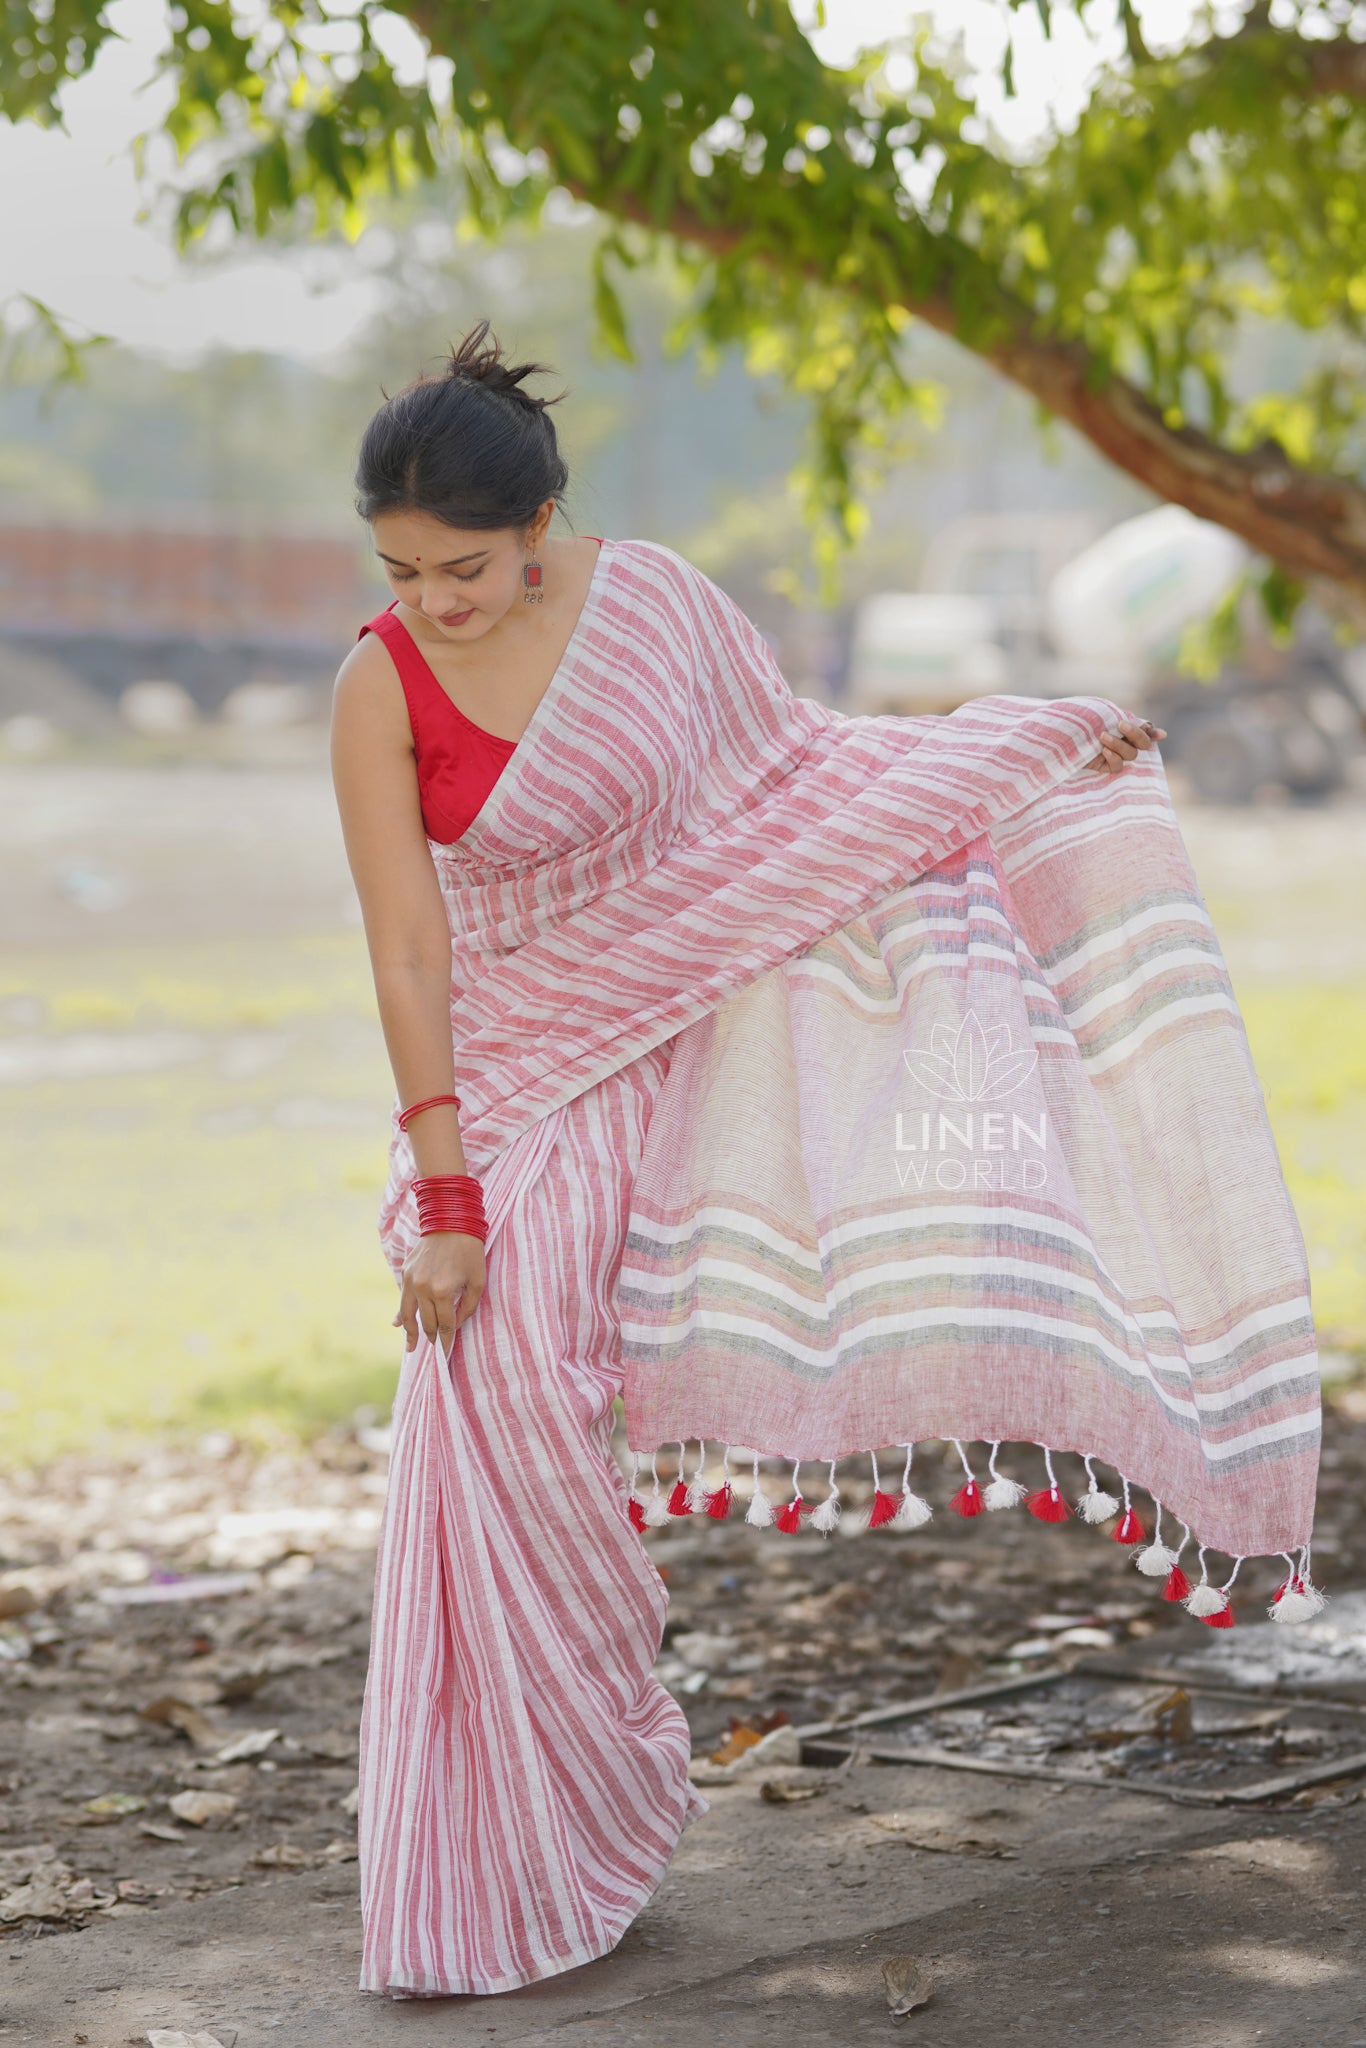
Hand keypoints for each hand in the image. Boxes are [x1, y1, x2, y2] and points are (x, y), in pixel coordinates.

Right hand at [393, 1231, 486, 1356]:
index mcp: (443, 1292)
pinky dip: (400, 1313)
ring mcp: (411, 1281)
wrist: (450, 1221)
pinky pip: (402, 1299)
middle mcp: (423, 1289)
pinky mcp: (406, 1272)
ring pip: (408, 1315)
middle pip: (426, 1323)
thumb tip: (455, 1325)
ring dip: (411, 1333)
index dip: (446, 1341)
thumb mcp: (478, 1281)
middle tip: (435, 1350)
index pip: (444, 1325)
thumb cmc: (470, 1252)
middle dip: (431, 1338)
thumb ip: (468, 1307)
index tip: (446, 1353)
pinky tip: (397, 1325)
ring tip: (411, 1348)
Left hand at [1085, 716, 1165, 773]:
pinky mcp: (1104, 765)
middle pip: (1143, 743)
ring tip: (1102, 737)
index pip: (1146, 730)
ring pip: (1131, 754)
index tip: (1160, 734)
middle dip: (1136, 734)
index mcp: (1124, 726)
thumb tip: (1158, 731)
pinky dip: (1113, 758)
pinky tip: (1102, 751)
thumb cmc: (1081, 718)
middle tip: (1121, 724)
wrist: (1058, 730)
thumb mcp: (1104, 713)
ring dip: (1119, 744)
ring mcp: (1114, 754)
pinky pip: (1118, 766)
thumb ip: (1129, 719)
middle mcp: (1122, 740)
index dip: (1154, 732)